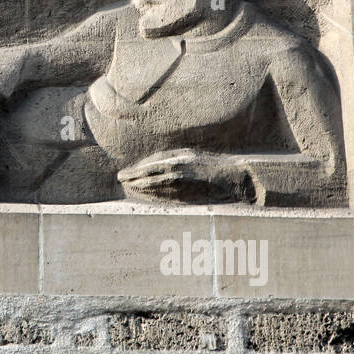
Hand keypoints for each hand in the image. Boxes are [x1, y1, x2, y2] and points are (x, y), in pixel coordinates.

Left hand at [118, 149, 254, 203]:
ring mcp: (182, 186)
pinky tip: (146, 197)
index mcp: (177, 160)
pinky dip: (153, 198)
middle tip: (121, 181)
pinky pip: (165, 199)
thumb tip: (151, 164)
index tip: (122, 174)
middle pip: (148, 178)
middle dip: (133, 180)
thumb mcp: (189, 154)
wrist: (232, 177)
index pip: (149, 167)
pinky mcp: (188, 197)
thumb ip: (171, 158)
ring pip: (155, 190)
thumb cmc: (210, 163)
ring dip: (141, 190)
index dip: (134, 172)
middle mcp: (177, 172)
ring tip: (130, 188)